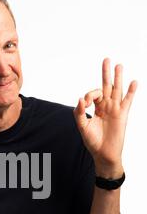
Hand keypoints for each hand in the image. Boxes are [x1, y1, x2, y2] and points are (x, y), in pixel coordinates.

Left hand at [73, 58, 137, 176]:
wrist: (104, 154)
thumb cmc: (93, 141)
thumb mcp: (82, 126)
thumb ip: (79, 113)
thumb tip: (80, 98)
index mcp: (96, 108)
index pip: (93, 95)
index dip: (89, 95)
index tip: (85, 103)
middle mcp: (106, 106)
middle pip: (106, 86)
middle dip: (106, 73)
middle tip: (106, 59)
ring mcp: (115, 109)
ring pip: (117, 90)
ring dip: (118, 77)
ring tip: (118, 65)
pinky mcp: (122, 114)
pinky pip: (128, 101)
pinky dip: (131, 91)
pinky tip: (134, 82)